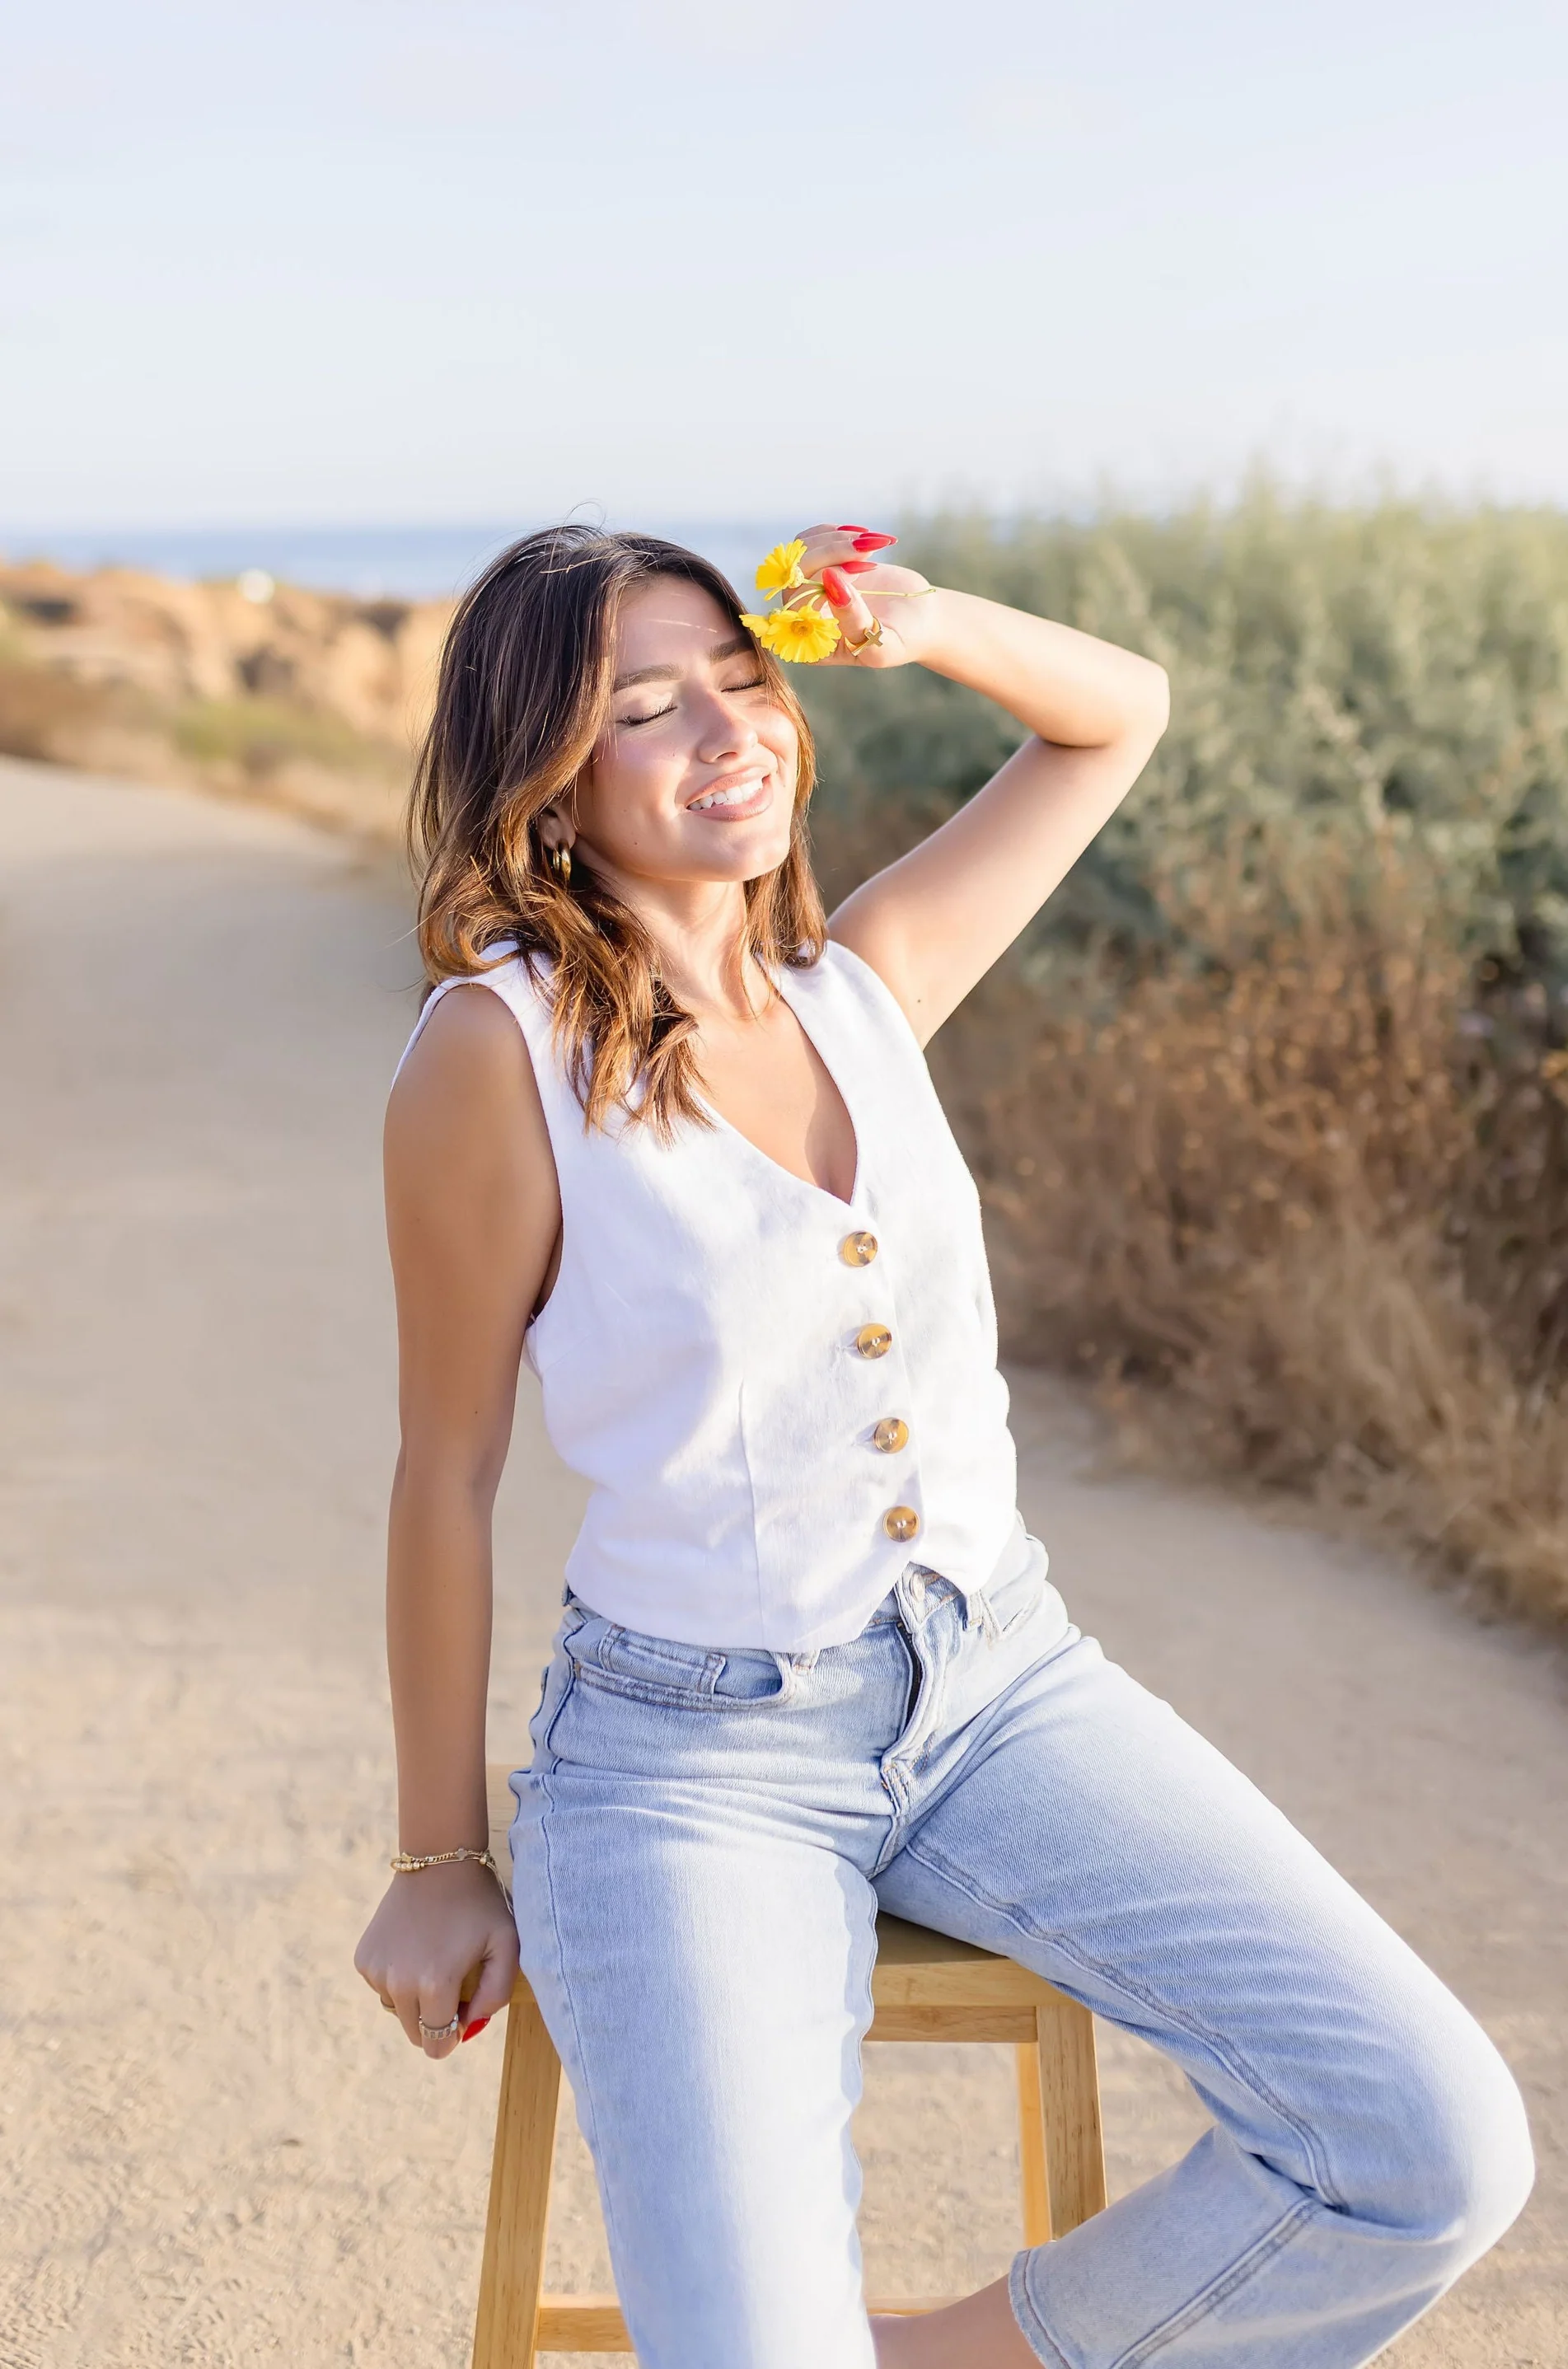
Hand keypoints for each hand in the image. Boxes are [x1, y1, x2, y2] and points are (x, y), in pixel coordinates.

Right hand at [354, 1860, 519, 2059]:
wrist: (438, 1859)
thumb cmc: (478, 1904)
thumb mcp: (506, 1945)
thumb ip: (496, 1995)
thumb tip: (469, 2026)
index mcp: (434, 1985)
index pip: (437, 2045)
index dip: (454, 2035)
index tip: (464, 2011)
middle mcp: (398, 1984)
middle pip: (416, 2033)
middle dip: (435, 2019)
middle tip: (453, 1984)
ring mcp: (376, 1971)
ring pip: (398, 2011)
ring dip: (415, 1999)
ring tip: (433, 1959)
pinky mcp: (364, 1958)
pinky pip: (383, 1987)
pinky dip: (397, 1978)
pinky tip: (414, 1948)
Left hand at [791, 524, 933, 669]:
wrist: (919, 618)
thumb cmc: (903, 639)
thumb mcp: (883, 644)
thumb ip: (855, 620)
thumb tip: (830, 580)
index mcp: (813, 643)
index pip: (798, 606)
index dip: (821, 583)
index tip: (857, 571)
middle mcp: (804, 615)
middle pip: (796, 573)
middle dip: (830, 553)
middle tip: (866, 549)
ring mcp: (810, 587)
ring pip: (802, 551)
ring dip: (835, 540)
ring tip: (871, 544)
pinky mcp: (819, 566)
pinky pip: (810, 540)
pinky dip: (834, 533)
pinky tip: (861, 537)